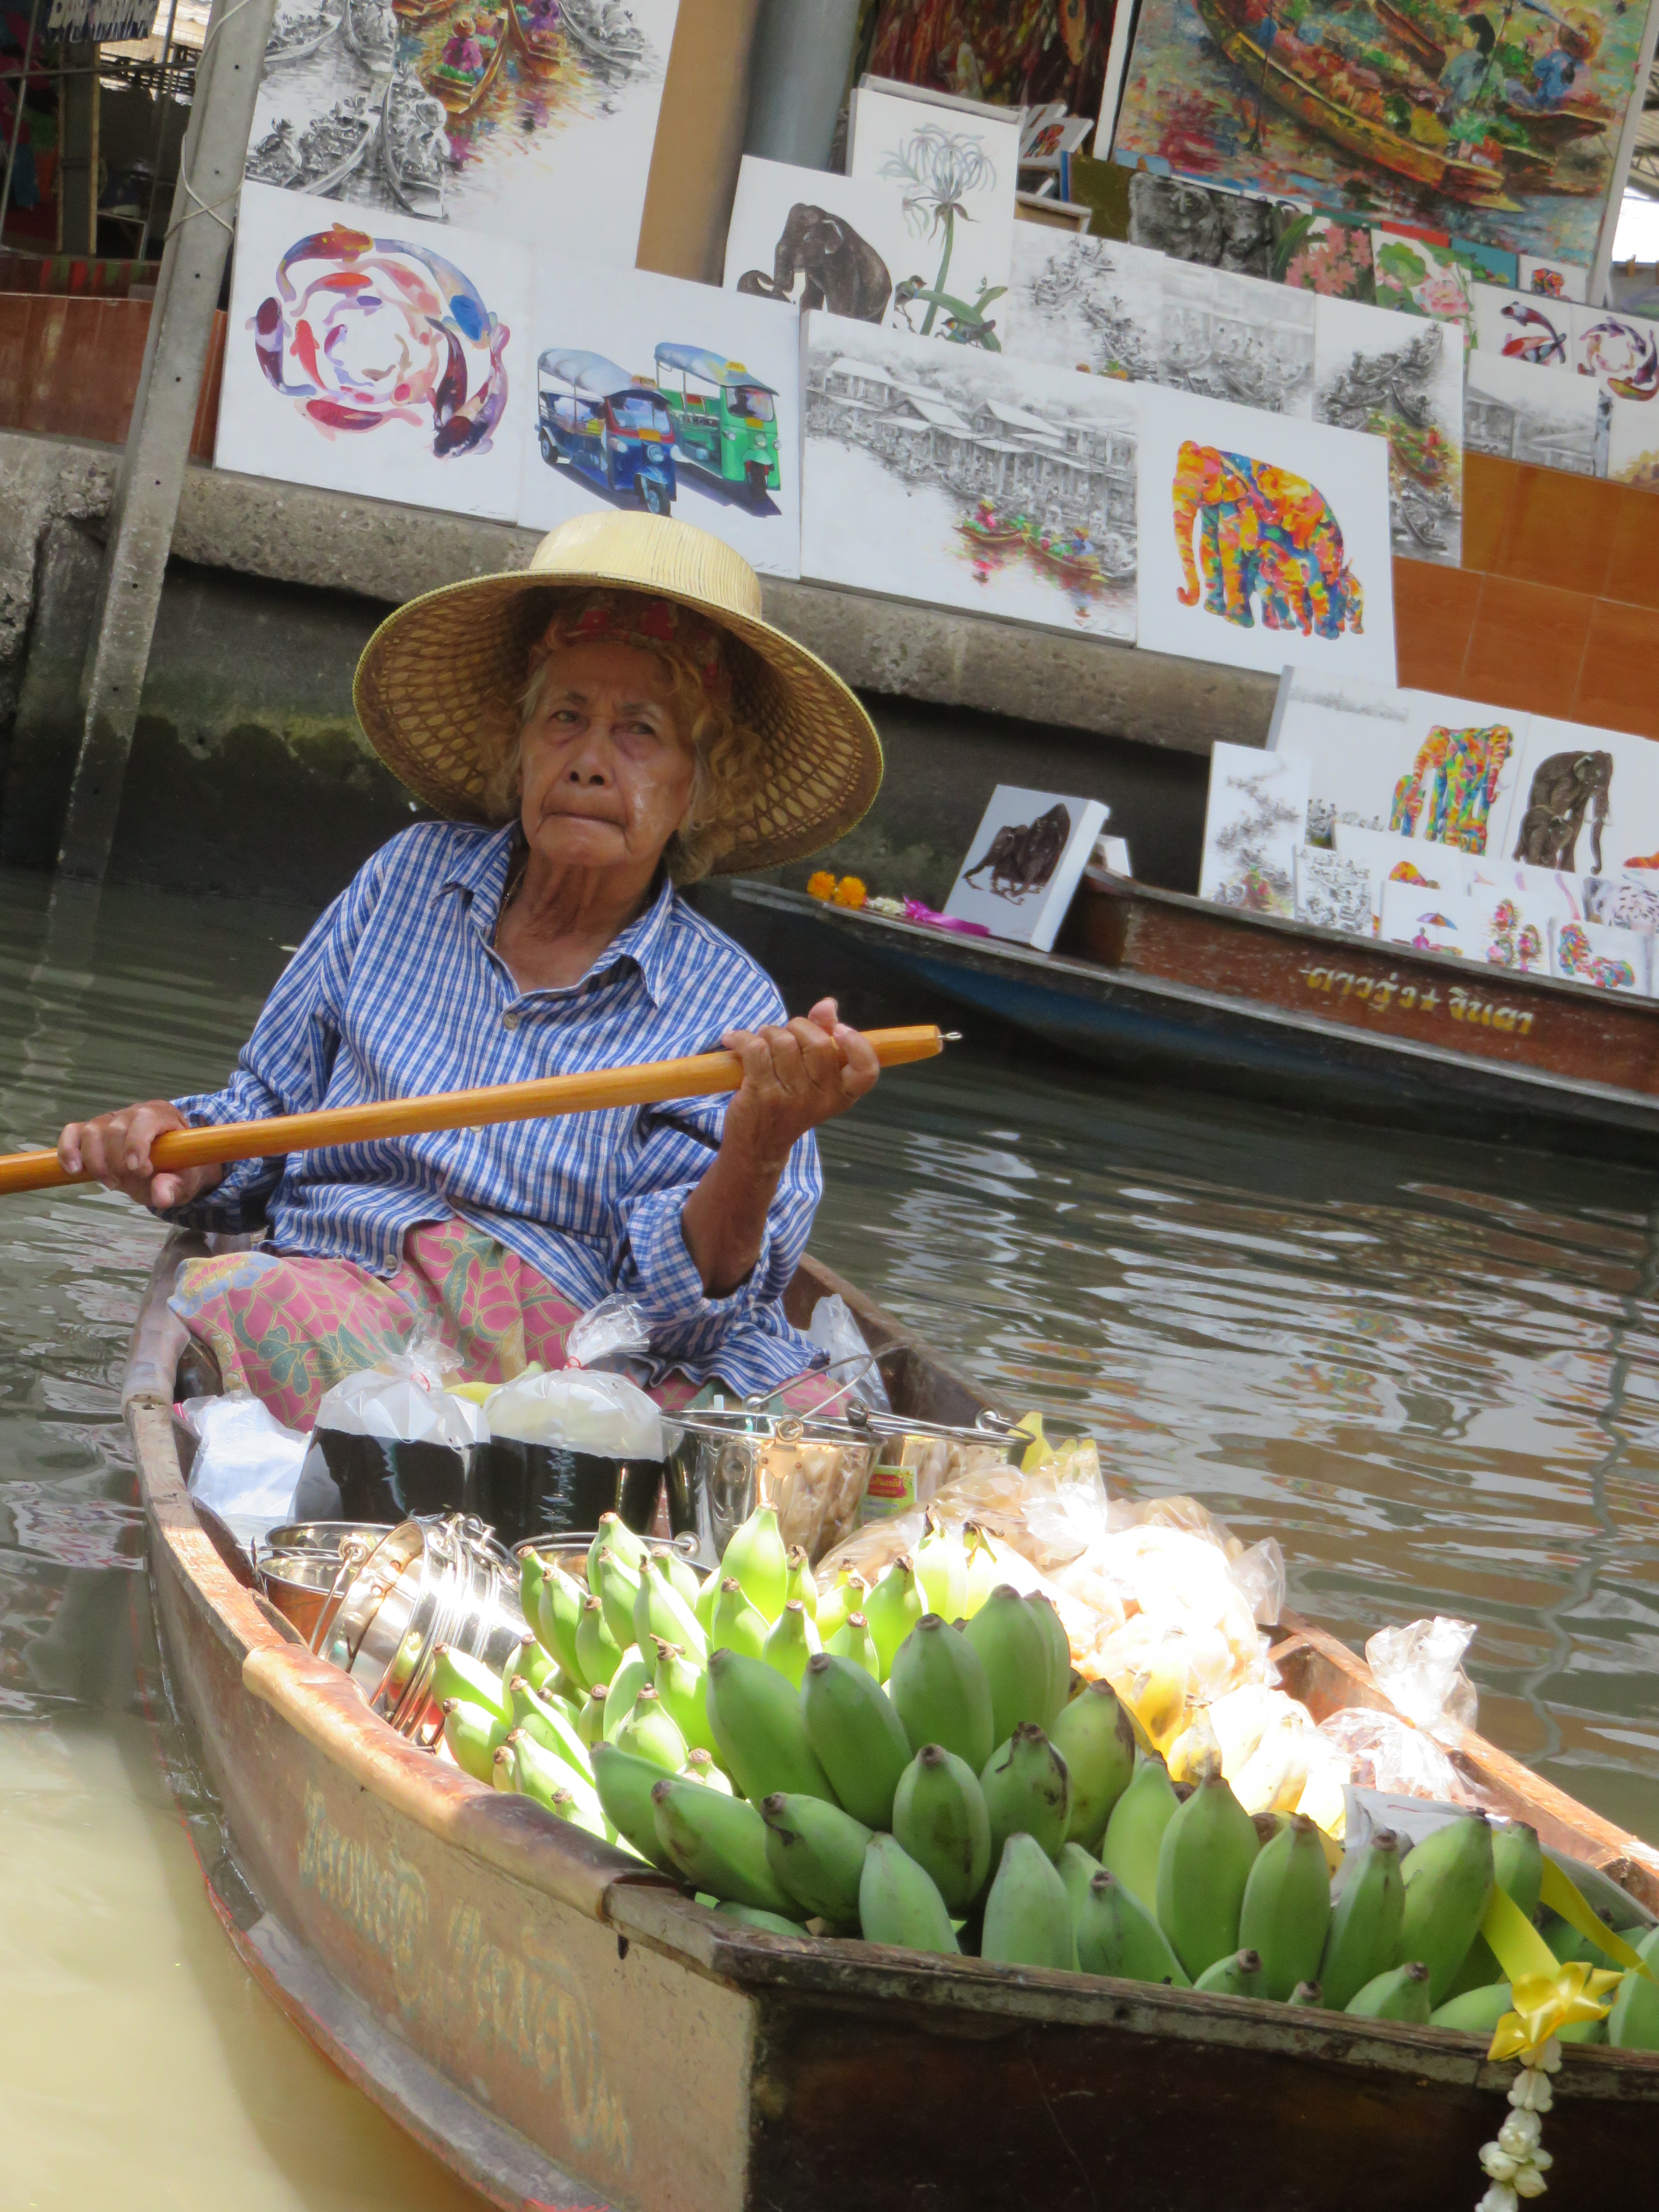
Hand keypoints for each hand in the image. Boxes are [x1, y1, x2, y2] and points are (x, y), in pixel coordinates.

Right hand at [57, 1100, 223, 1210]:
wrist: (168, 1166)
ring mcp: (111, 1120)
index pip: (145, 1119)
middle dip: (117, 1160)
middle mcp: (134, 1112)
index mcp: (162, 1115)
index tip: (135, 1169)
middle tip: (127, 1182)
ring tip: (111, 1182)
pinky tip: (74, 1171)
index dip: (136, 1142)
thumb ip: (175, 1186)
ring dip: (95, 1161)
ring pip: (91, 1131)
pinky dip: (68, 1150)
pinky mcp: (92, 1130)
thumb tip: (162, 1197)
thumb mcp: (185, 1180)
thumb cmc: (178, 1168)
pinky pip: (73, 1133)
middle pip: (115, 1128)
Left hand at [719, 997, 879, 1173]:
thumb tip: (827, 1005)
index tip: (839, 1030)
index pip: (866, 1070)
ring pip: (782, 1042)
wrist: (760, 1145)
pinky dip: (741, 1038)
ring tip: (759, 1043)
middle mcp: (821, 1097)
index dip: (857, 1044)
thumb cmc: (789, 1103)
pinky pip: (756, 1049)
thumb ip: (824, 1036)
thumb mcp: (813, 1076)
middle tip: (782, 1035)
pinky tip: (733, 1041)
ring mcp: (792, 1098)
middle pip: (817, 1042)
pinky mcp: (762, 1095)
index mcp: (842, 1093)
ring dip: (766, 1033)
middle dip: (795, 1027)